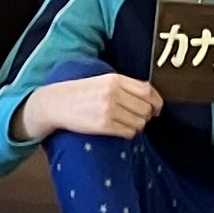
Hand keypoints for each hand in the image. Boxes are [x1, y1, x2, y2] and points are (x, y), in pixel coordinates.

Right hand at [24, 70, 159, 141]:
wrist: (56, 103)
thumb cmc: (81, 92)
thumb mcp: (103, 81)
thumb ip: (124, 86)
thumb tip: (150, 98)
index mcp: (115, 79)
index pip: (147, 91)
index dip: (156, 102)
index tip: (157, 108)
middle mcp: (113, 93)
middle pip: (146, 108)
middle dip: (147, 116)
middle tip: (140, 118)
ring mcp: (109, 110)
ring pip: (140, 122)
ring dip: (138, 125)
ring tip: (127, 124)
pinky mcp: (104, 125)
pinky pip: (129, 132)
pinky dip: (129, 133)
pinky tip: (120, 129)